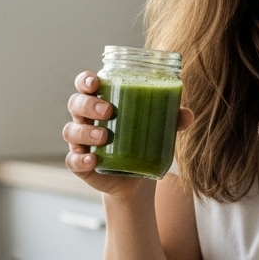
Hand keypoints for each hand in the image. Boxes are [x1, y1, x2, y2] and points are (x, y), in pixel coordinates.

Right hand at [62, 72, 192, 198]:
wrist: (136, 179)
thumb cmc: (143, 142)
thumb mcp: (158, 129)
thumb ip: (171, 119)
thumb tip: (188, 114)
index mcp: (100, 102)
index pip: (85, 85)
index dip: (85, 80)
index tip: (96, 82)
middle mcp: (85, 119)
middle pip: (75, 104)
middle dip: (88, 104)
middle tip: (108, 110)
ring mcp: (80, 143)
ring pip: (71, 131)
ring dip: (85, 131)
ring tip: (105, 136)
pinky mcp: (80, 165)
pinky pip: (72, 160)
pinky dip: (80, 160)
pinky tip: (93, 160)